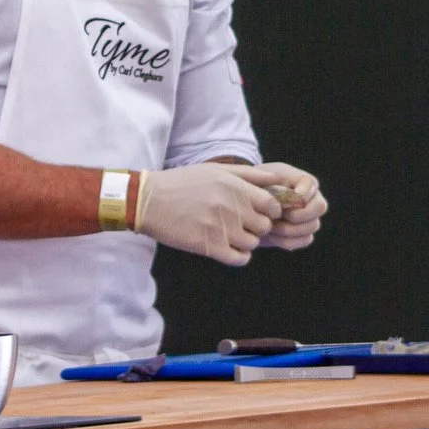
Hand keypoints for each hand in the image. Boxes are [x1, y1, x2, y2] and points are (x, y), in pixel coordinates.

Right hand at [134, 164, 277, 264]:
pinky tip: (228, 248)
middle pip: (265, 226)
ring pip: (253, 244)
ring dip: (246, 241)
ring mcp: (220, 228)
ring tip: (232, 235)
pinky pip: (239, 258)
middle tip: (244, 224)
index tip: (261, 211)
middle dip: (258, 226)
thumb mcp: (216, 170)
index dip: (271, 210)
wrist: (149, 200)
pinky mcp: (209, 246)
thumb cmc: (183, 183)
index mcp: (235, 187)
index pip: (272, 205)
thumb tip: (278, 179)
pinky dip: (238, 256)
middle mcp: (231, 207)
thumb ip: (249, 174)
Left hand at [234, 163, 325, 249]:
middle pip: (320, 207)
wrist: (244, 207)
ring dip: (290, 229)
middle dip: (298, 214)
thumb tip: (292, 196)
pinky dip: (288, 240)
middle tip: (278, 216)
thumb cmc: (250, 188)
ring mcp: (309, 216)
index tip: (278, 202)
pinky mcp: (302, 233)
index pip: (311, 184)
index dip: (297, 195)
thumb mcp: (257, 181)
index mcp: (301, 180)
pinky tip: (271, 236)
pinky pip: (305, 239)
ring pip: (313, 225)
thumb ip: (273, 185)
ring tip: (270, 226)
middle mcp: (311, 197)